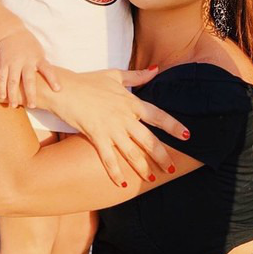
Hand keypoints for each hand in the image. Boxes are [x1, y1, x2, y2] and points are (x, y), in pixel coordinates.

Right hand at [0, 29, 59, 107]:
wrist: (10, 32)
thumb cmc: (29, 45)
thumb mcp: (39, 52)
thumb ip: (42, 66)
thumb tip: (51, 82)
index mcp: (38, 58)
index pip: (48, 69)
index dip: (53, 79)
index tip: (58, 89)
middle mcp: (26, 61)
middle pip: (29, 79)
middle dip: (30, 93)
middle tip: (32, 105)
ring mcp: (14, 62)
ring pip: (13, 80)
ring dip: (13, 94)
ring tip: (13, 105)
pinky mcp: (4, 63)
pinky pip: (2, 77)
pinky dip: (1, 87)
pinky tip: (2, 97)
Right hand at [36, 65, 189, 185]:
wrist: (65, 89)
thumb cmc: (89, 81)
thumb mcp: (115, 75)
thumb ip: (137, 75)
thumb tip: (156, 69)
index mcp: (130, 102)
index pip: (157, 115)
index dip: (173, 126)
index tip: (187, 136)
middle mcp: (124, 117)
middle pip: (148, 139)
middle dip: (161, 155)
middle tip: (171, 168)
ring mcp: (111, 128)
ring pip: (132, 152)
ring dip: (143, 168)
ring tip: (151, 180)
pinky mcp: (97, 136)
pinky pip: (109, 158)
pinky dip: (116, 172)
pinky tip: (122, 184)